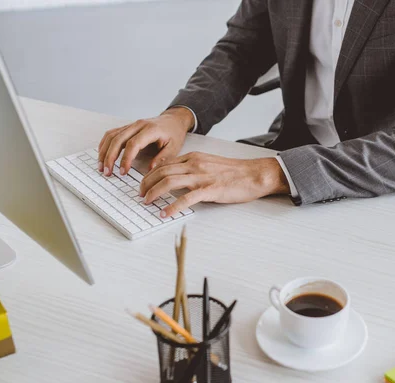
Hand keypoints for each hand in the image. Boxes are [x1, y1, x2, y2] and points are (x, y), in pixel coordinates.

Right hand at [97, 107, 194, 175]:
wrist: (174, 119)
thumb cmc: (174, 133)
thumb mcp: (174, 147)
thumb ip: (163, 158)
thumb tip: (151, 169)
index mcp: (151, 129)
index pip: (133, 144)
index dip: (126, 159)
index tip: (123, 172)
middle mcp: (138, 125)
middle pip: (117, 139)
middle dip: (110, 157)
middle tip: (107, 172)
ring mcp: (131, 125)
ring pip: (111, 136)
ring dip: (104, 151)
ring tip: (101, 167)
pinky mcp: (127, 127)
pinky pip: (112, 134)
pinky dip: (105, 145)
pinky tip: (102, 155)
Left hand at [140, 152, 289, 216]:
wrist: (255, 174)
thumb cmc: (235, 172)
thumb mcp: (210, 164)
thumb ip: (193, 168)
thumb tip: (177, 177)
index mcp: (193, 157)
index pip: (164, 164)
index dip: (149, 174)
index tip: (143, 184)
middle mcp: (194, 164)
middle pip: (161, 171)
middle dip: (146, 184)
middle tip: (140, 195)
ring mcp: (202, 177)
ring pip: (169, 181)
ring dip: (153, 192)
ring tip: (146, 202)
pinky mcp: (210, 190)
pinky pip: (186, 198)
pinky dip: (172, 206)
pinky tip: (165, 213)